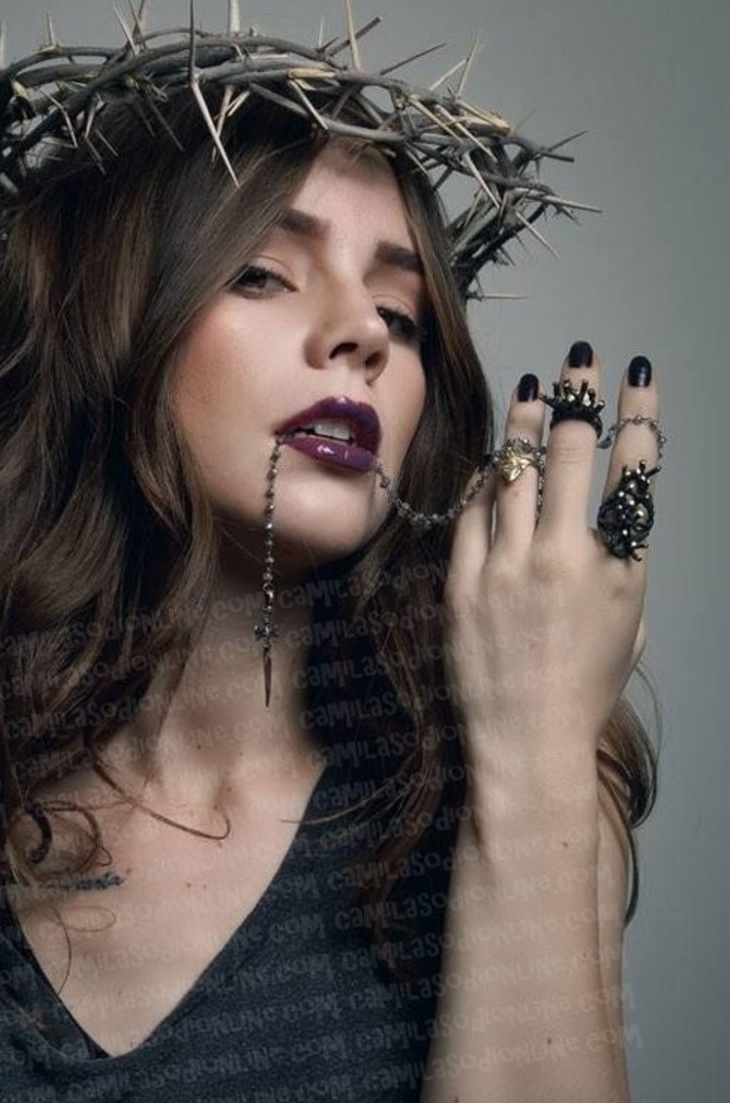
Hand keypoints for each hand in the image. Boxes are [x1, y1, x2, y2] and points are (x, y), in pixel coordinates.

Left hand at [443, 343, 659, 769]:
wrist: (529, 741)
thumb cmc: (584, 686)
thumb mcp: (626, 619)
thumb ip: (619, 559)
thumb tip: (604, 510)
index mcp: (620, 566)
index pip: (633, 469)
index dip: (638, 412)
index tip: (637, 374)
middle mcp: (566, 558)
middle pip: (573, 453)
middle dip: (579, 395)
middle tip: (579, 361)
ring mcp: (509, 568)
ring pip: (518, 471)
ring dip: (529, 424)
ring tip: (534, 392)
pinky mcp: (464, 583)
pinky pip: (474, 511)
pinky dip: (487, 480)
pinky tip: (494, 461)